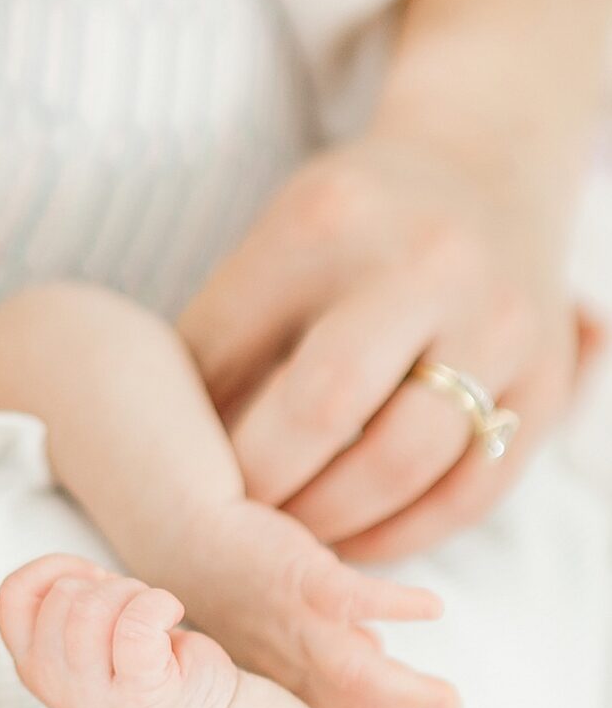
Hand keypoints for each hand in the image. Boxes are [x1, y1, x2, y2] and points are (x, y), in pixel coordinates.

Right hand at [0, 554, 239, 707]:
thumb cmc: (136, 658)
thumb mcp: (78, 632)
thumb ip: (58, 603)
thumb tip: (76, 573)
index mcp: (29, 663)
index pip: (12, 594)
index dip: (53, 569)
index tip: (89, 579)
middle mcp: (50, 684)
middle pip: (63, 593)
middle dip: (105, 584)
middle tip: (128, 608)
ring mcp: (91, 695)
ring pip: (95, 606)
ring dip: (132, 592)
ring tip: (149, 615)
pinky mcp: (138, 694)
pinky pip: (137, 625)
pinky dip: (161, 603)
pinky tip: (171, 614)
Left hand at [165, 497, 450, 707]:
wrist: (191, 535)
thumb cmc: (242, 581)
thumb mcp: (276, 625)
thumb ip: (324, 645)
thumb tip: (376, 650)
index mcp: (286, 674)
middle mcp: (292, 659)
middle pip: (352, 703)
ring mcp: (298, 621)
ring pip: (355, 671)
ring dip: (404, 690)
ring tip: (450, 697)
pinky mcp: (306, 579)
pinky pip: (356, 600)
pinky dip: (395, 607)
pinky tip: (431, 607)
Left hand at [178, 134, 581, 561]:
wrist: (487, 165)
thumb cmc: (351, 223)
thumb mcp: (279, 239)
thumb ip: (227, 335)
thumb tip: (164, 458)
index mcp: (325, 221)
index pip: (229, 348)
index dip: (190, 427)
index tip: (170, 471)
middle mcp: (421, 265)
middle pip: (321, 407)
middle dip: (261, 483)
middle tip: (229, 520)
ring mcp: (495, 323)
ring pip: (401, 461)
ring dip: (331, 521)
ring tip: (287, 541)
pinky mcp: (544, 382)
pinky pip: (471, 489)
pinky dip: (405, 534)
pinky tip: (357, 542)